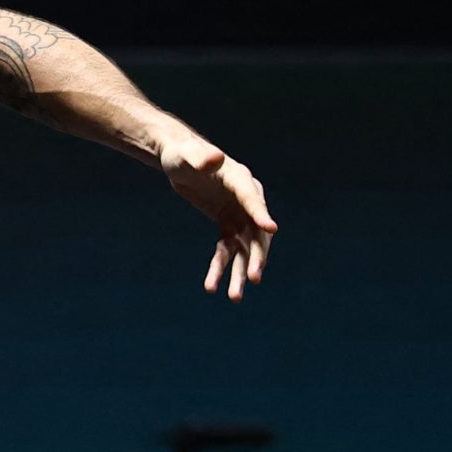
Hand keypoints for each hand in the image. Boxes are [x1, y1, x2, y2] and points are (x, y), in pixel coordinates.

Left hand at [161, 136, 276, 300]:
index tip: (272, 229)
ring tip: (233, 297)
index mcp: (240, 179)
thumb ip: (202, 157)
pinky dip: (220, 267)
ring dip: (239, 272)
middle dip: (256, 256)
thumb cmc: (183, 154)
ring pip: (244, 248)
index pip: (253, 199)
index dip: (261, 213)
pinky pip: (227, 250)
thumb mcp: (187, 155)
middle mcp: (245, 199)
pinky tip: (211, 287)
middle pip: (256, 231)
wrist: (179, 160)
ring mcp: (238, 214)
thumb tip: (215, 158)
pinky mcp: (227, 224)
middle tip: (253, 278)